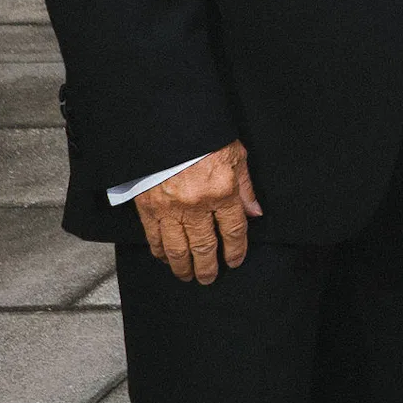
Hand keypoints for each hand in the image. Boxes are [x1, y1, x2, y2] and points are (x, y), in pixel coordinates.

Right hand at [133, 141, 259, 283]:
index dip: (236, 251)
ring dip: (183, 267)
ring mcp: (170, 209)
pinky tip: (166, 259)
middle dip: (208, 267)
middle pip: (205, 247)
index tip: (235, 261)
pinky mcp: (148, 208)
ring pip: (178, 249)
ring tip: (188, 276)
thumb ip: (245, 187)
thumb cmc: (204, 136)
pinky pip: (155, 238)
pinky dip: (160, 252)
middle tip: (209, 278)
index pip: (233, 231)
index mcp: (222, 191)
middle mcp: (197, 205)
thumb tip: (255, 213)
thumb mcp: (235, 154)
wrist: (167, 124)